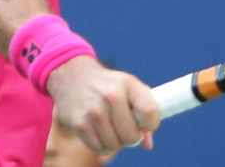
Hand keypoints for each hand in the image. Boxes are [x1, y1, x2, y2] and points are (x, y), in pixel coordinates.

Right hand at [45, 56, 159, 154]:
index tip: (146, 124)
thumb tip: (147, 145)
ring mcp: (94, 111)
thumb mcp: (128, 88)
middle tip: (126, 129)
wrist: (72, 77)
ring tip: (111, 128)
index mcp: (127, 83)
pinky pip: (99, 148)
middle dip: (131, 137)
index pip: (149, 111)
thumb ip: (143, 112)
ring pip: (115, 145)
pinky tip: (99, 131)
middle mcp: (111, 95)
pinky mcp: (79, 124)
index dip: (152, 124)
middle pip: (131, 135)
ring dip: (116, 142)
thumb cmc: (108, 86)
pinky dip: (102, 144)